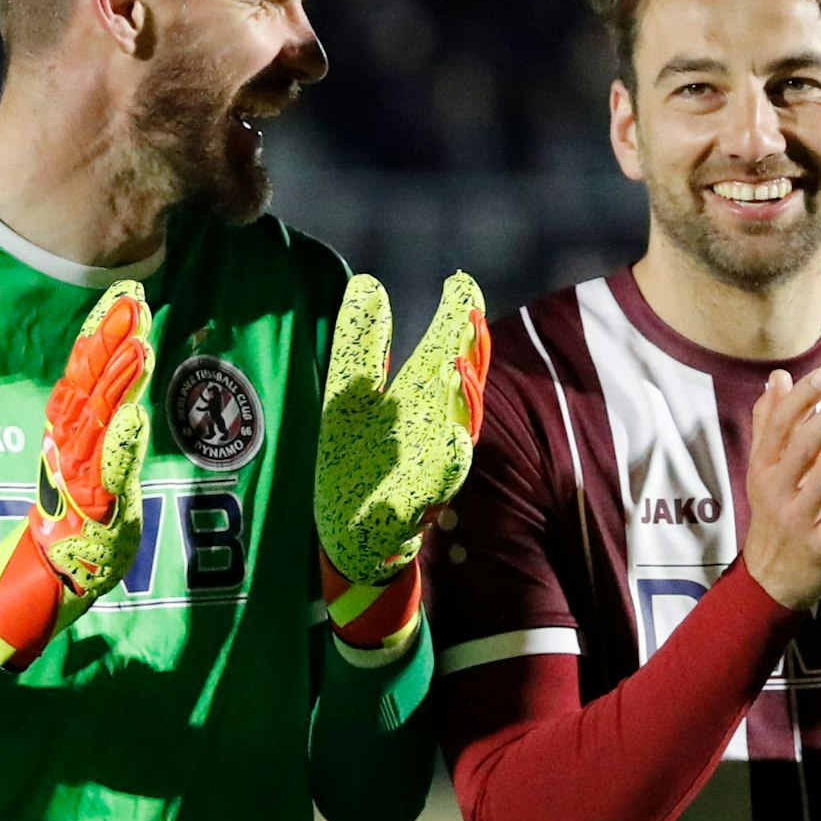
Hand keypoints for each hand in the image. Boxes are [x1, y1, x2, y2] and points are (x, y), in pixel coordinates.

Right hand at [0, 278, 154, 669]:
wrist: (49, 579)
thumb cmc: (81, 524)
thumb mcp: (103, 471)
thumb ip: (113, 439)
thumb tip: (132, 407)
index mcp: (72, 431)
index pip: (89, 372)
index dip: (105, 333)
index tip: (127, 296)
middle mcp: (68, 443)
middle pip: (89, 383)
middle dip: (111, 340)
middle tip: (132, 300)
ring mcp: (75, 472)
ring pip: (94, 417)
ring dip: (115, 379)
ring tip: (137, 342)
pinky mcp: (86, 504)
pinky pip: (101, 470)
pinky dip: (115, 443)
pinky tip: (132, 415)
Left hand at [314, 271, 490, 587]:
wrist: (352, 538)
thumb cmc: (359, 462)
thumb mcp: (351, 397)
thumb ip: (364, 345)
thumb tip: (367, 282)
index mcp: (418, 403)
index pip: (442, 354)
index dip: (455, 320)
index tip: (462, 282)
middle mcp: (430, 435)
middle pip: (455, 393)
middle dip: (467, 358)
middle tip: (469, 316)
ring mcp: (423, 477)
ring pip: (452, 441)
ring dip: (459, 408)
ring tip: (456, 369)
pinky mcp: (403, 517)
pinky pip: (426, 496)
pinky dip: (440, 473)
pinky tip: (452, 446)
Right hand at [742, 369, 820, 610]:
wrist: (769, 580)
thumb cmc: (775, 517)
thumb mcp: (764, 471)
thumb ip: (771, 425)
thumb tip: (777, 379)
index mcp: (764, 469)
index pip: (779, 427)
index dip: (801, 400)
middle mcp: (777, 492)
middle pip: (800, 450)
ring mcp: (797, 521)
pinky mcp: (819, 549)